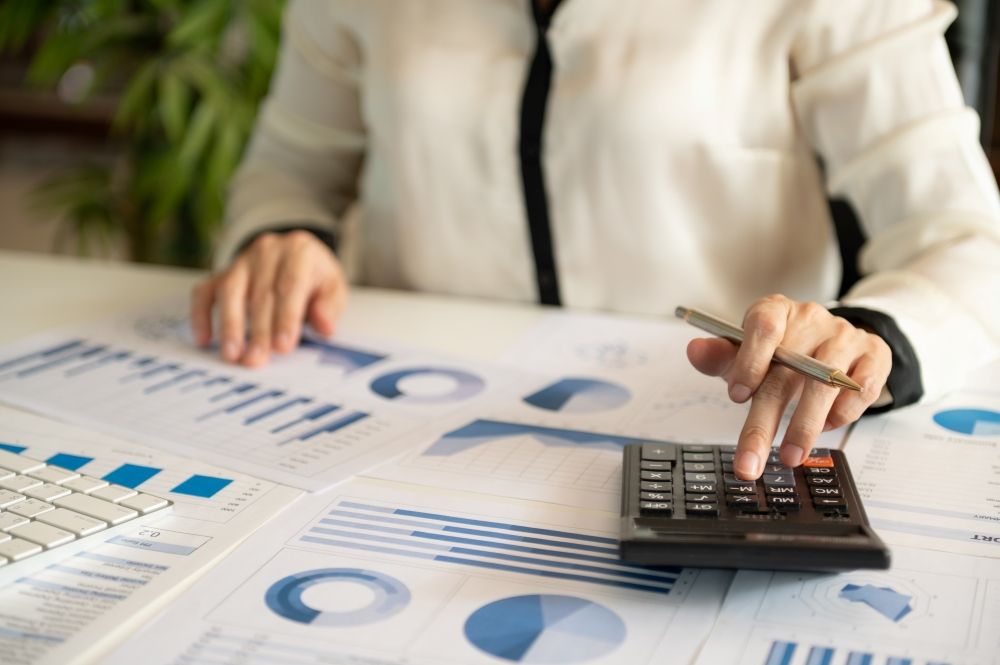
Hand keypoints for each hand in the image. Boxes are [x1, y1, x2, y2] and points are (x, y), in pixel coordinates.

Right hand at [190, 230, 347, 366]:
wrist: (296, 257)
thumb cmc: (315, 278)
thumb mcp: (334, 288)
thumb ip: (330, 307)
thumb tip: (324, 326)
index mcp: (299, 252)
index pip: (290, 285)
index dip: (286, 318)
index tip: (283, 346)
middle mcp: (267, 251)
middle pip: (260, 293)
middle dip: (258, 330)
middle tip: (255, 359)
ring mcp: (241, 261)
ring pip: (230, 291)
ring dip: (230, 325)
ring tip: (231, 354)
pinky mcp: (221, 273)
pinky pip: (205, 292)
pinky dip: (202, 315)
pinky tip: (204, 339)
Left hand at [685, 295, 889, 479]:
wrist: (832, 338)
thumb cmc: (781, 350)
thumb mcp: (747, 352)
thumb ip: (721, 356)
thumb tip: (694, 352)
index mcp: (776, 311)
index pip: (763, 326)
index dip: (750, 361)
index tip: (736, 397)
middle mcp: (812, 320)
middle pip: (787, 371)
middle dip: (764, 423)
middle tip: (750, 463)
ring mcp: (846, 336)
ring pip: (826, 383)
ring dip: (805, 426)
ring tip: (789, 457)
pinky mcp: (874, 355)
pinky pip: (862, 388)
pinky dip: (844, 413)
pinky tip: (828, 426)